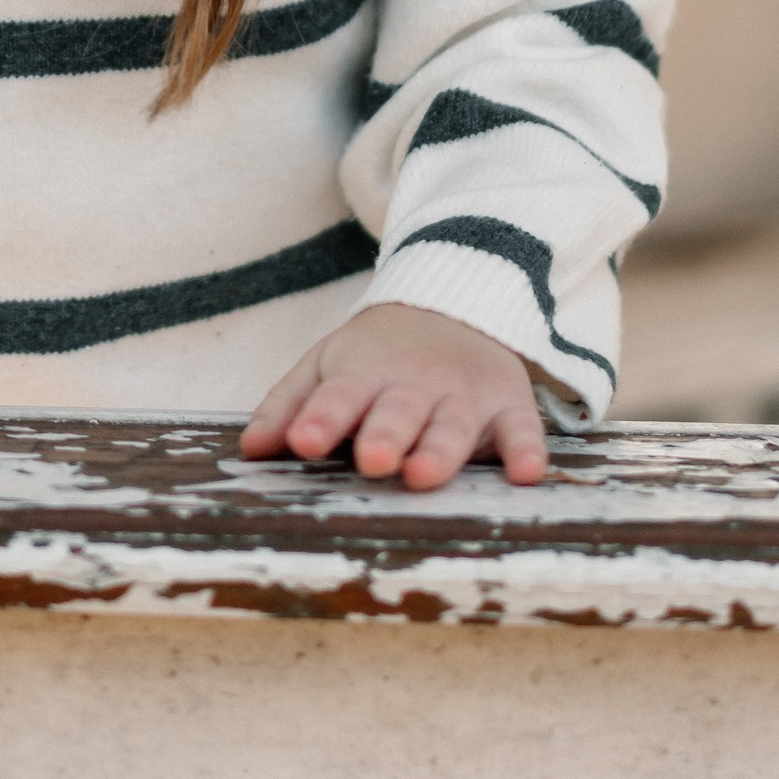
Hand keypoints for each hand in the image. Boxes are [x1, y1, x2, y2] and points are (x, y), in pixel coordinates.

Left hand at [239, 300, 548, 490]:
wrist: (454, 303)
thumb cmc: (378, 355)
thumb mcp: (327, 364)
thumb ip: (290, 404)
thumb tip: (251, 449)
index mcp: (365, 375)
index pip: (339, 396)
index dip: (323, 418)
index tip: (304, 441)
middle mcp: (415, 386)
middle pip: (398, 412)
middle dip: (385, 435)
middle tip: (371, 460)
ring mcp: (464, 395)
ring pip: (453, 425)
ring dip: (441, 450)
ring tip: (424, 474)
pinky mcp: (509, 406)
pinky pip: (522, 429)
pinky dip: (527, 450)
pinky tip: (525, 474)